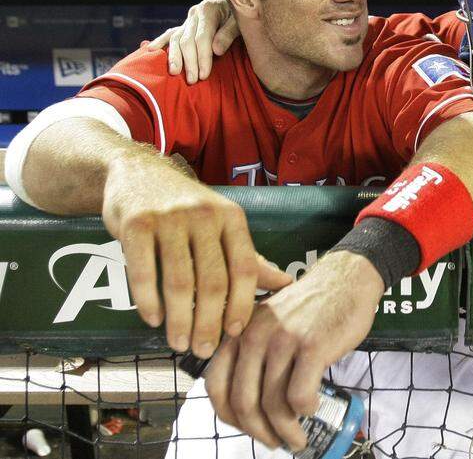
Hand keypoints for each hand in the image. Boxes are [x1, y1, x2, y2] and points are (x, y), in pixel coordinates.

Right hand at [101, 156, 292, 356]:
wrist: (138, 171)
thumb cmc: (187, 207)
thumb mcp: (223, 225)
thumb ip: (249, 257)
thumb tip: (287, 283)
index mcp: (232, 218)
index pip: (245, 268)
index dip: (243, 304)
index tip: (236, 333)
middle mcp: (204, 216)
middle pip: (212, 280)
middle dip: (209, 322)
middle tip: (203, 350)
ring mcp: (169, 218)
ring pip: (178, 281)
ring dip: (179, 319)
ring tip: (179, 343)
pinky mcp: (136, 224)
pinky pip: (143, 271)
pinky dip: (148, 301)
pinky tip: (153, 320)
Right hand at [150, 0, 237, 84]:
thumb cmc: (244, 14)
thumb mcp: (242, 21)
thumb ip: (229, 34)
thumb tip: (216, 51)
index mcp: (208, 10)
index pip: (202, 38)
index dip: (202, 57)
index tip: (204, 75)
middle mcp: (195, 13)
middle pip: (187, 40)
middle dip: (189, 62)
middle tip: (192, 80)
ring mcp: (189, 19)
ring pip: (176, 38)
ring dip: (174, 56)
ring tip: (174, 72)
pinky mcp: (186, 24)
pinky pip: (170, 33)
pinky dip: (160, 42)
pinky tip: (150, 51)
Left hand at [204, 250, 383, 451]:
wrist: (346, 279)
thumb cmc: (310, 308)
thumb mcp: (267, 323)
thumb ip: (252, 353)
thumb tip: (247, 404)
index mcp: (238, 332)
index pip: (216, 386)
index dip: (230, 417)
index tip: (249, 428)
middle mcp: (254, 336)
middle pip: (243, 402)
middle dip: (258, 432)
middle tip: (274, 442)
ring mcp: (283, 341)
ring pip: (273, 404)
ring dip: (286, 431)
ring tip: (297, 439)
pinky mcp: (312, 347)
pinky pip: (299, 395)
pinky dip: (304, 411)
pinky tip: (311, 409)